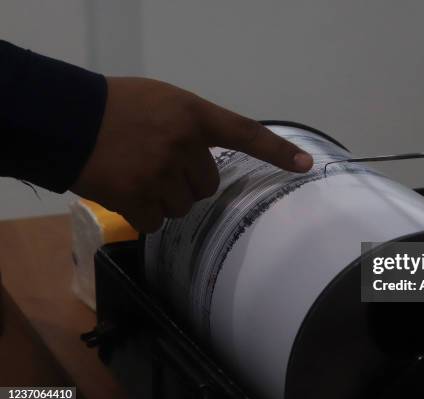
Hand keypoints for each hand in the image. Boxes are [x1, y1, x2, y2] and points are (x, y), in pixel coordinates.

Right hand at [71, 77, 312, 231]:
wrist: (68, 117)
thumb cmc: (118, 106)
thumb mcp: (164, 101)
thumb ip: (191, 126)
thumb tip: (206, 156)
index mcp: (193, 116)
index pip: (245, 133)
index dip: (277, 151)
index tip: (305, 166)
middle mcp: (183, 145)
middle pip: (207, 186)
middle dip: (188, 182)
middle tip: (161, 166)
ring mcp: (160, 173)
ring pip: (182, 207)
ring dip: (166, 200)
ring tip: (139, 177)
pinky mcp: (136, 197)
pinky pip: (156, 222)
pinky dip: (144, 214)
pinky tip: (127, 194)